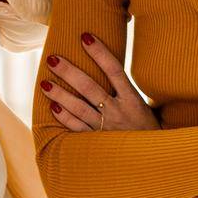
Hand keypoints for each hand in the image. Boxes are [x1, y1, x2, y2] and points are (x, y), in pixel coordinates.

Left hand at [40, 33, 159, 131]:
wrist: (153, 161)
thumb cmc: (147, 129)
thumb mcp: (142, 106)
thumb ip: (124, 89)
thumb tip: (107, 65)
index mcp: (133, 100)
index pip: (115, 70)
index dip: (100, 52)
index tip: (85, 36)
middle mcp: (118, 112)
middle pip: (90, 87)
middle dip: (69, 72)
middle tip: (52, 58)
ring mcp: (107, 128)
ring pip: (80, 108)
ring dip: (61, 95)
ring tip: (45, 83)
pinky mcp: (99, 143)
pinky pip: (78, 128)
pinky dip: (65, 118)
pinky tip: (53, 107)